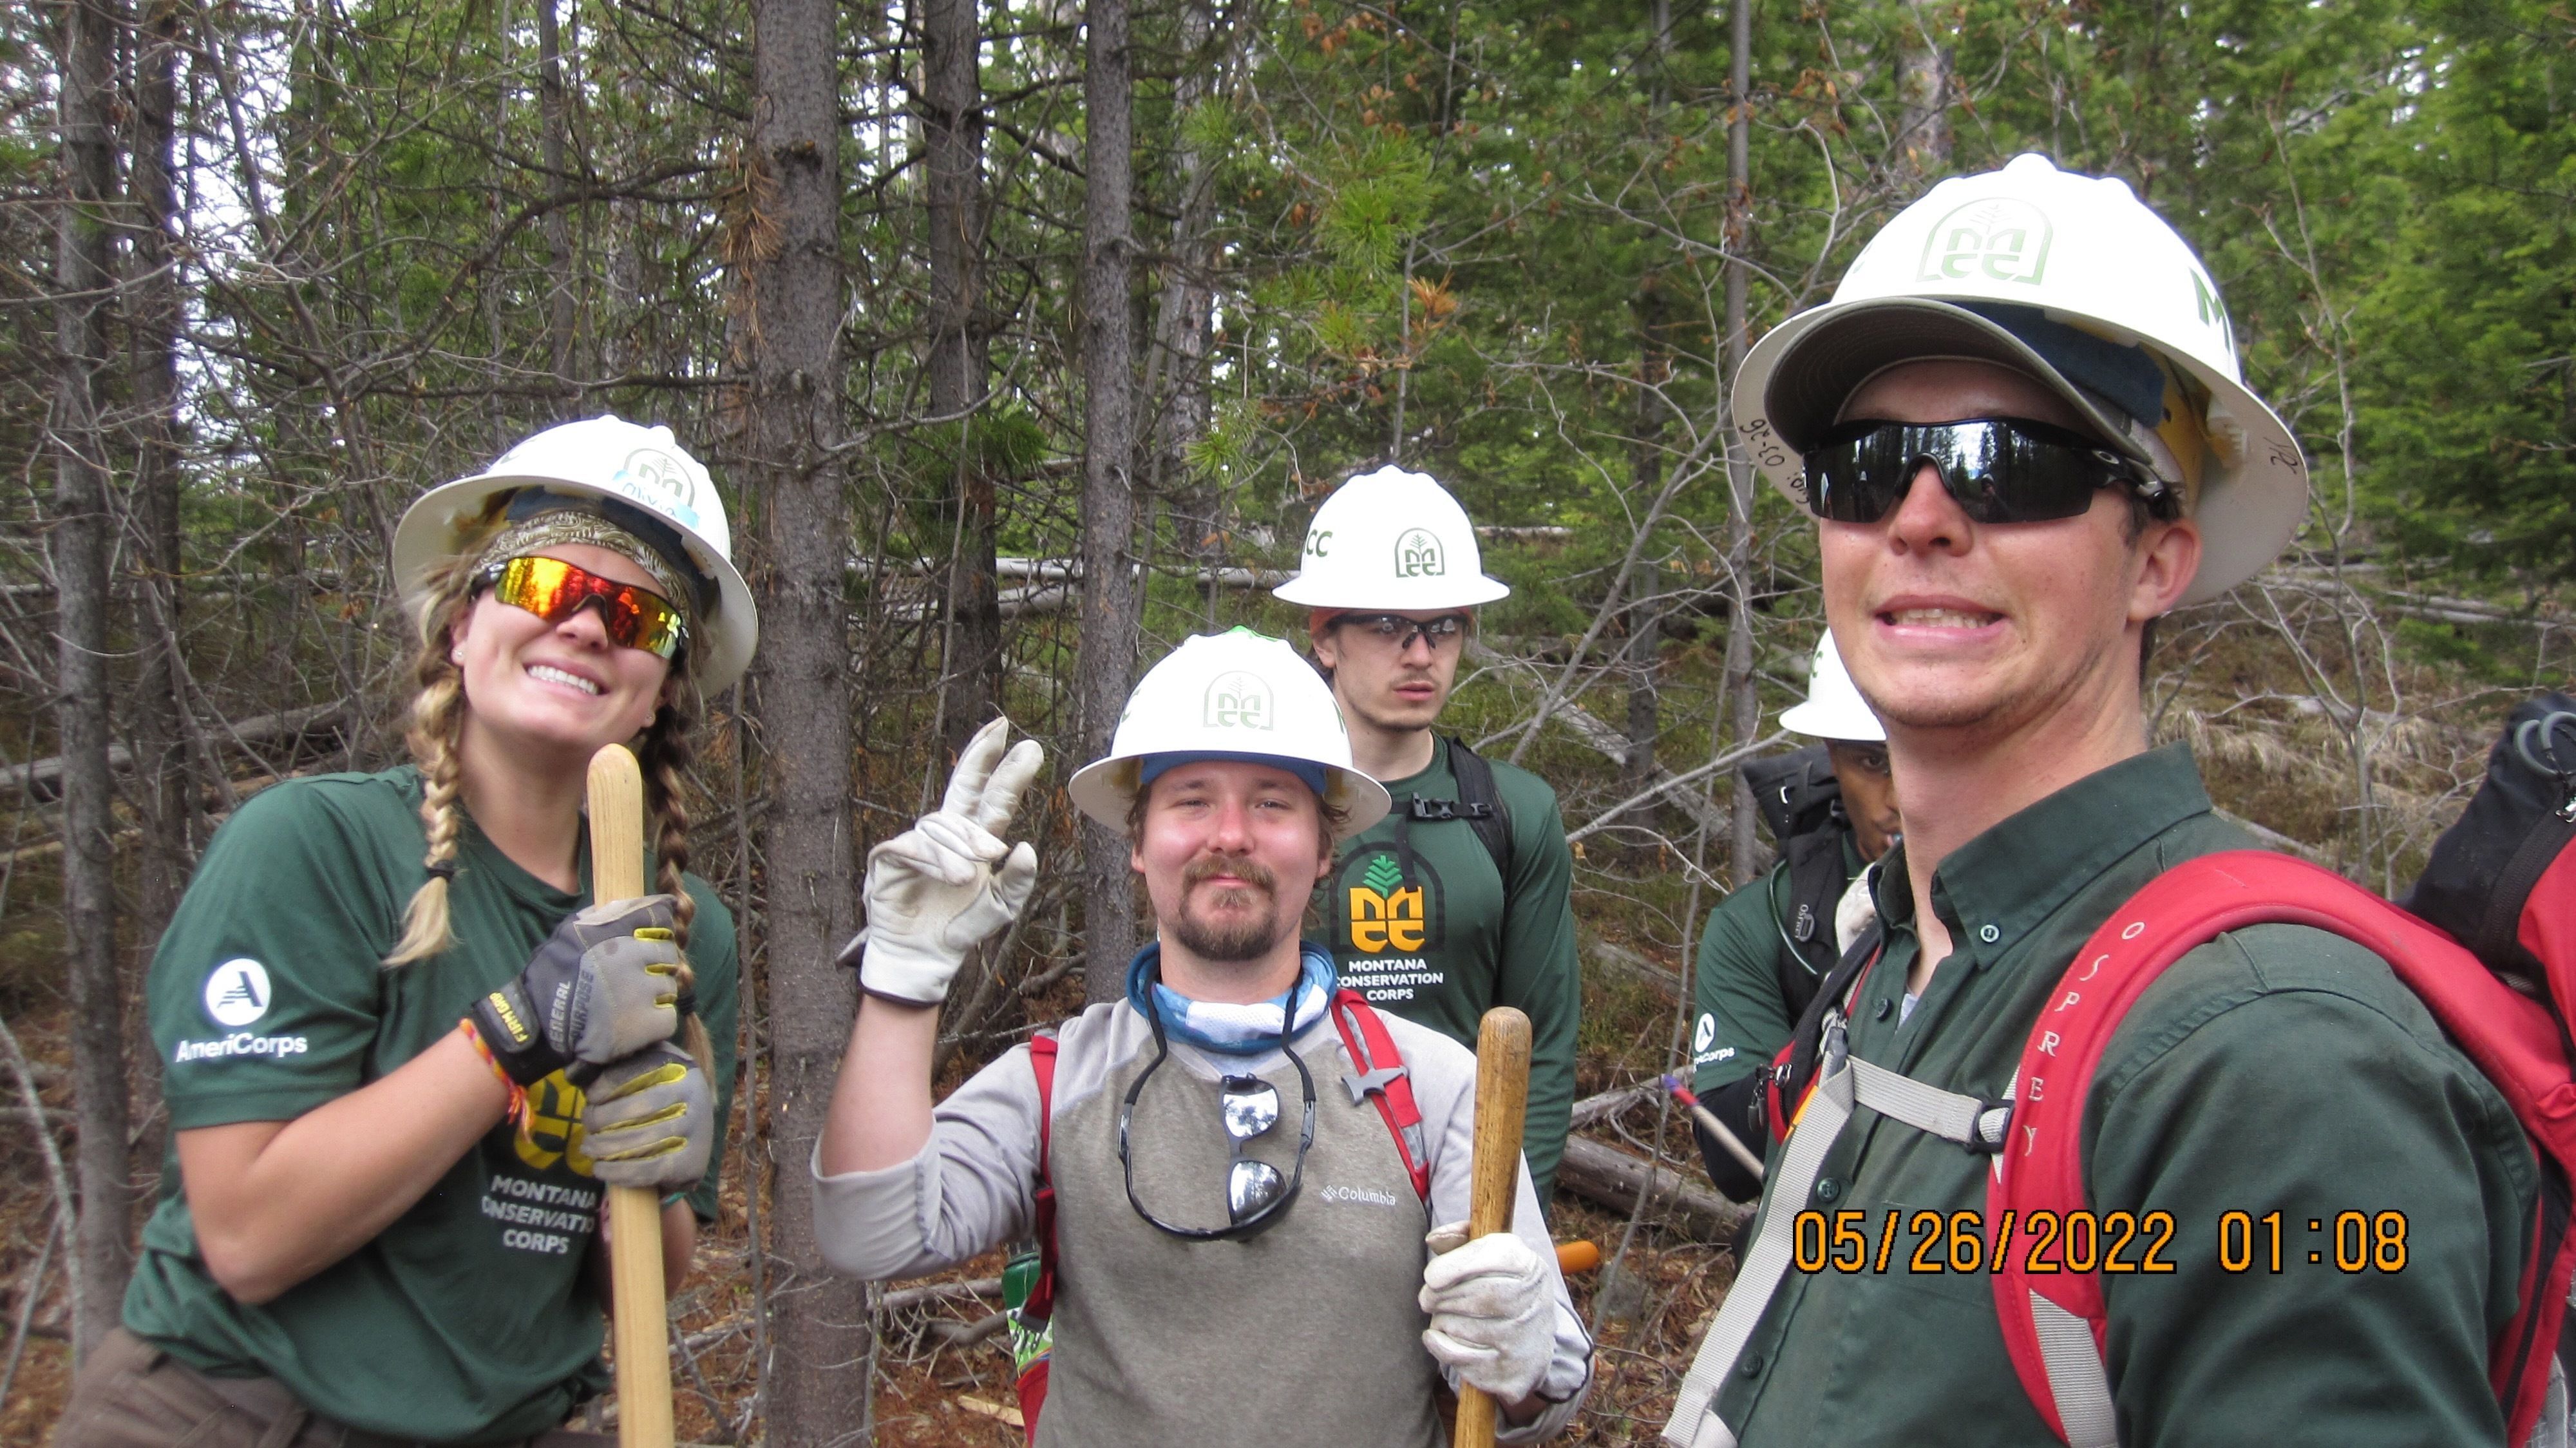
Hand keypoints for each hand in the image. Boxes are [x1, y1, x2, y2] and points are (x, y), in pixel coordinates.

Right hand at [471, 895, 681, 1086]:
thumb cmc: (550, 977)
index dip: (660, 925)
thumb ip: (600, 917)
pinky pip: (667, 1017)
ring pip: (669, 985)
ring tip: (632, 1002)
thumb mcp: (569, 933)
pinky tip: (636, 1022)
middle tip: (636, 977)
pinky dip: (656, 1021)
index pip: (658, 915)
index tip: (655, 934)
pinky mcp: (646, 1024)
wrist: (537, 1026)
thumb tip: (630, 903)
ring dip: (656, 993)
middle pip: (668, 953)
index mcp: (612, 933)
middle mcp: (630, 958)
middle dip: (657, 964)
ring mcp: (640, 992)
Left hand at [582, 1041, 713, 1190]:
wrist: (695, 1137)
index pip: (640, 1071)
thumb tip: (581, 1070)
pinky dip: (618, 1172)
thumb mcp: (651, 1071)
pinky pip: (647, 1170)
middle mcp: (695, 1094)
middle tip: (586, 1125)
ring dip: (604, 1147)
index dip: (609, 1084)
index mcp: (681, 1067)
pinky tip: (601, 1169)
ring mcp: (696, 1130)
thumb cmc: (662, 1099)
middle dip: (601, 1118)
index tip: (591, 1096)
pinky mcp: (691, 1162)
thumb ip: (625, 1063)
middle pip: (637, 1108)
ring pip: (639, 1141)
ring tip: (588, 1147)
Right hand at [855, 718, 1042, 1005]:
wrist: (924, 958)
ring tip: (969, 876)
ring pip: (943, 826)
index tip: (1027, 744)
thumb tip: (1027, 846)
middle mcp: (946, 835)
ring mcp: (917, 842)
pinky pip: (915, 846)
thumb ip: (1017, 881)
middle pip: (963, 786)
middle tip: (1001, 730)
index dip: (1005, 771)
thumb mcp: (999, 908)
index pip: (991, 798)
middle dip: (981, 756)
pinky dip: (935, 860)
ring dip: (961, 847)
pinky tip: (952, 877)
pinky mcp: (889, 856)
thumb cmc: (959, 929)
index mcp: (974, 842)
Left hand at [1419, 1221, 1554, 1402]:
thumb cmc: (1500, 1288)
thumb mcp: (1490, 1256)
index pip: (1494, 1258)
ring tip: (1443, 1316)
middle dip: (1439, 1296)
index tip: (1432, 1276)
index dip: (1456, 1266)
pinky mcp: (1510, 1373)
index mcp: (1528, 1266)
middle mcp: (1533, 1302)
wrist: (1532, 1342)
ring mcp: (1524, 1341)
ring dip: (1440, 1320)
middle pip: (1474, 1296)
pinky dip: (1439, 1345)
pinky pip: (1459, 1357)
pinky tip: (1438, 1336)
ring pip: (1462, 1327)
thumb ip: (1461, 1240)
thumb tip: (1433, 1239)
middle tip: (1427, 1298)